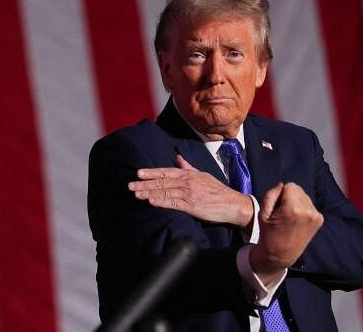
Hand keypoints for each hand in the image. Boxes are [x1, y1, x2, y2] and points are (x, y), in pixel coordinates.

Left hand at [127, 154, 253, 227]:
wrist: (232, 204)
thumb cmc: (217, 190)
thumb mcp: (202, 175)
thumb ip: (188, 167)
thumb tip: (178, 158)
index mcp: (189, 174)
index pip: (166, 172)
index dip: (151, 172)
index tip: (138, 173)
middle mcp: (187, 182)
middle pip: (162, 182)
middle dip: (145, 184)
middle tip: (130, 185)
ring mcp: (189, 193)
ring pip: (165, 192)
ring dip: (149, 193)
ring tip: (136, 194)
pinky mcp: (192, 206)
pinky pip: (173, 203)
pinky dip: (161, 202)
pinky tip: (151, 202)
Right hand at [250, 182, 323, 283]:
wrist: (280, 255)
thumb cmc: (268, 234)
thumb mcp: (262, 213)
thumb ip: (271, 194)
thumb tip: (281, 185)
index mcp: (293, 208)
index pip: (290, 185)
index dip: (280, 193)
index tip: (277, 206)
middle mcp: (308, 211)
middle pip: (298, 189)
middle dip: (289, 196)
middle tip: (282, 212)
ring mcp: (316, 216)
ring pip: (304, 196)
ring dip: (296, 202)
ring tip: (289, 216)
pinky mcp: (319, 219)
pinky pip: (309, 204)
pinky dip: (302, 208)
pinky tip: (296, 220)